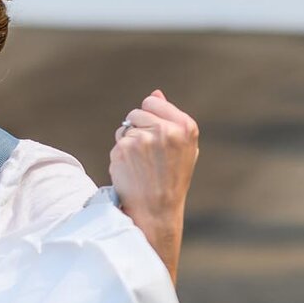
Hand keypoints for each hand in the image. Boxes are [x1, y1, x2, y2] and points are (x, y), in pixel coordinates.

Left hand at [110, 89, 198, 277]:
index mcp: (185, 127)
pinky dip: (120, 155)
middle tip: (147, 154)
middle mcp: (166, 130)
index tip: (155, 135)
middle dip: (137, 128)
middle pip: (136, 111)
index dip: (149, 117)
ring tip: (141, 163)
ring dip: (128, 141)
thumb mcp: (181, 148)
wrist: (157, 210)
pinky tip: (131, 170)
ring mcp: (144, 138)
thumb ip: (170, 119)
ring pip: (125, 127)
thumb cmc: (171, 179)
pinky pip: (117, 142)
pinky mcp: (124, 148)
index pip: (154, 101)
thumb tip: (156, 92)